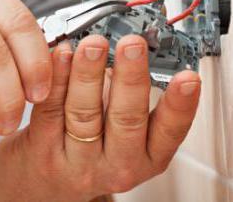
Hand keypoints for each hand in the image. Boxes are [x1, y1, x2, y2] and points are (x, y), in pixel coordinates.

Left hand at [0, 35, 200, 200]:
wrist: (45, 187)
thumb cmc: (89, 150)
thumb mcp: (124, 133)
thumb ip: (128, 96)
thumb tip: (131, 49)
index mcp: (147, 158)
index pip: (169, 132)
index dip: (180, 105)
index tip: (188, 78)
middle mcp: (117, 164)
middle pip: (126, 119)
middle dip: (131, 78)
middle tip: (133, 46)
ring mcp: (79, 162)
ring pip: (86, 113)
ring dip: (90, 73)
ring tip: (94, 45)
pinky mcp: (44, 152)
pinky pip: (52, 110)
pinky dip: (58, 78)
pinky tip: (63, 55)